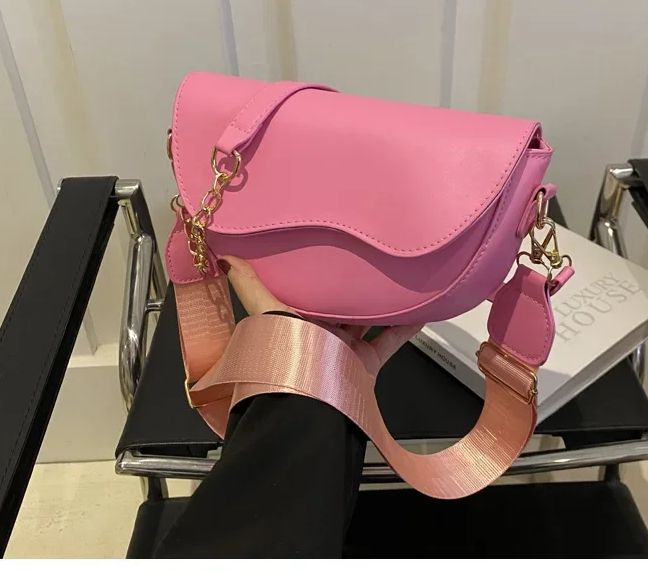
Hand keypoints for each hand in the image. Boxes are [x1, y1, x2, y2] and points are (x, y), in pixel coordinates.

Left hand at [220, 255, 422, 376]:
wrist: (309, 402)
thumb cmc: (286, 352)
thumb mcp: (266, 311)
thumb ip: (249, 285)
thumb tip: (225, 257)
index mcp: (296, 319)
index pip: (310, 289)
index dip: (319, 269)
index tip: (333, 245)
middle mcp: (320, 332)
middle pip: (341, 303)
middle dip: (353, 282)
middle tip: (371, 252)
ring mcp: (345, 348)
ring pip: (369, 319)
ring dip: (383, 301)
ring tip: (398, 273)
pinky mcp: (366, 363)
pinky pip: (390, 341)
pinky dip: (407, 327)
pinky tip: (422, 309)